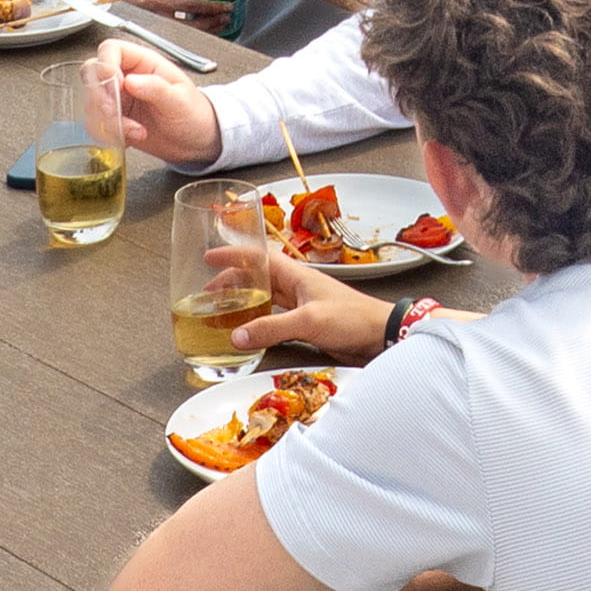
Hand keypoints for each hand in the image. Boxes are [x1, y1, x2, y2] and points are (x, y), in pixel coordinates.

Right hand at [82, 38, 225, 169]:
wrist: (196, 142)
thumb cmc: (194, 114)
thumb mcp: (180, 100)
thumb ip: (156, 88)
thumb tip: (131, 81)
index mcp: (144, 63)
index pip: (112, 49)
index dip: (107, 65)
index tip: (117, 85)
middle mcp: (127, 77)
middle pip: (92, 74)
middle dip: (100, 96)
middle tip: (115, 113)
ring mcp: (119, 99)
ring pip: (91, 103)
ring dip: (108, 121)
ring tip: (137, 132)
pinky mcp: (115, 120)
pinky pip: (96, 124)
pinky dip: (109, 135)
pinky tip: (130, 139)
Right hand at [113, 0, 231, 30]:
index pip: (191, 5)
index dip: (211, 7)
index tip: (227, 6)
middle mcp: (157, 15)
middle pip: (191, 26)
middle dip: (213, 23)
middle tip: (227, 17)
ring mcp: (157, 28)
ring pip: (187, 35)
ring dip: (208, 30)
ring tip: (221, 23)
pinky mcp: (158, 34)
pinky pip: (181, 37)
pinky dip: (197, 34)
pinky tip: (208, 29)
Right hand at [206, 239, 395, 363]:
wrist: (382, 333)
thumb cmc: (352, 318)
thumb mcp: (308, 322)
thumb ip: (271, 328)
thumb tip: (235, 337)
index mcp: (296, 274)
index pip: (258, 255)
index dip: (232, 253)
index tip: (209, 256)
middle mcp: (297, 285)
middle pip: (256, 276)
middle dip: (231, 282)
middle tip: (208, 293)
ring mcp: (303, 303)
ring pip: (264, 296)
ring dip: (243, 301)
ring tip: (222, 312)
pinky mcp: (308, 321)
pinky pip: (274, 316)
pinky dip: (258, 320)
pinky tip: (249, 330)